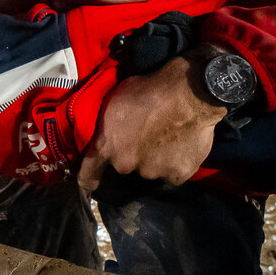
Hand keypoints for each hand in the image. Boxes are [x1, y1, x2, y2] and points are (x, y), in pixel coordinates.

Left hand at [76, 58, 226, 192]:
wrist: (187, 94)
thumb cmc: (148, 90)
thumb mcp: (115, 100)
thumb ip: (108, 125)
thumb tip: (109, 131)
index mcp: (106, 146)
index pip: (87, 175)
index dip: (87, 180)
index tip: (90, 184)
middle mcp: (125, 164)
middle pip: (125, 165)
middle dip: (132, 154)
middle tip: (144, 136)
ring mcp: (152, 172)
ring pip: (150, 169)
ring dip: (155, 158)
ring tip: (167, 137)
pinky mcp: (177, 175)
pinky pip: (173, 173)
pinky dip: (176, 164)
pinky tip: (181, 146)